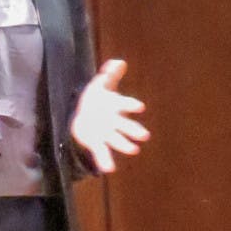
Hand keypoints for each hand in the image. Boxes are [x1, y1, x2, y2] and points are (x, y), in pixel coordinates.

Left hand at [70, 59, 149, 173]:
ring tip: (133, 150)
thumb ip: (109, 75)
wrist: (85, 117)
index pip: (124, 104)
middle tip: (144, 136)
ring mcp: (106, 133)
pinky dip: (105, 160)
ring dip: (124, 145)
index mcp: (115, 106)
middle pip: (124, 125)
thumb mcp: (102, 85)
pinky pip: (100, 152)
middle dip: (133, 130)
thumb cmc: (98, 99)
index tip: (139, 107)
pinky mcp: (96, 142)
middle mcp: (114, 121)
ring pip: (116, 140)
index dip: (131, 105)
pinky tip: (108, 169)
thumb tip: (118, 62)